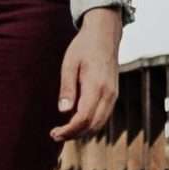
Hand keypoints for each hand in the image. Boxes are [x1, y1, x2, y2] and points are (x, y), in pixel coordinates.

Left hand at [51, 8, 123, 140]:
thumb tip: (63, 111)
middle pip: (93, 125)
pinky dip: (91, 124)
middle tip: (55, 135)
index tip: (54, 133)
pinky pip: (103, 116)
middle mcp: (109, 94)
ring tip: (64, 131)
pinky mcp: (113, 95)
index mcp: (97, 86)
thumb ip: (67, 89)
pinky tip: (77, 122)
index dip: (69, 130)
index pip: (84, 118)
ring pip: (100, 124)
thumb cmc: (84, 47)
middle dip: (74, 134)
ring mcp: (113, 95)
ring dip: (83, 132)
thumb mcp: (69, 64)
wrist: (104, 35)